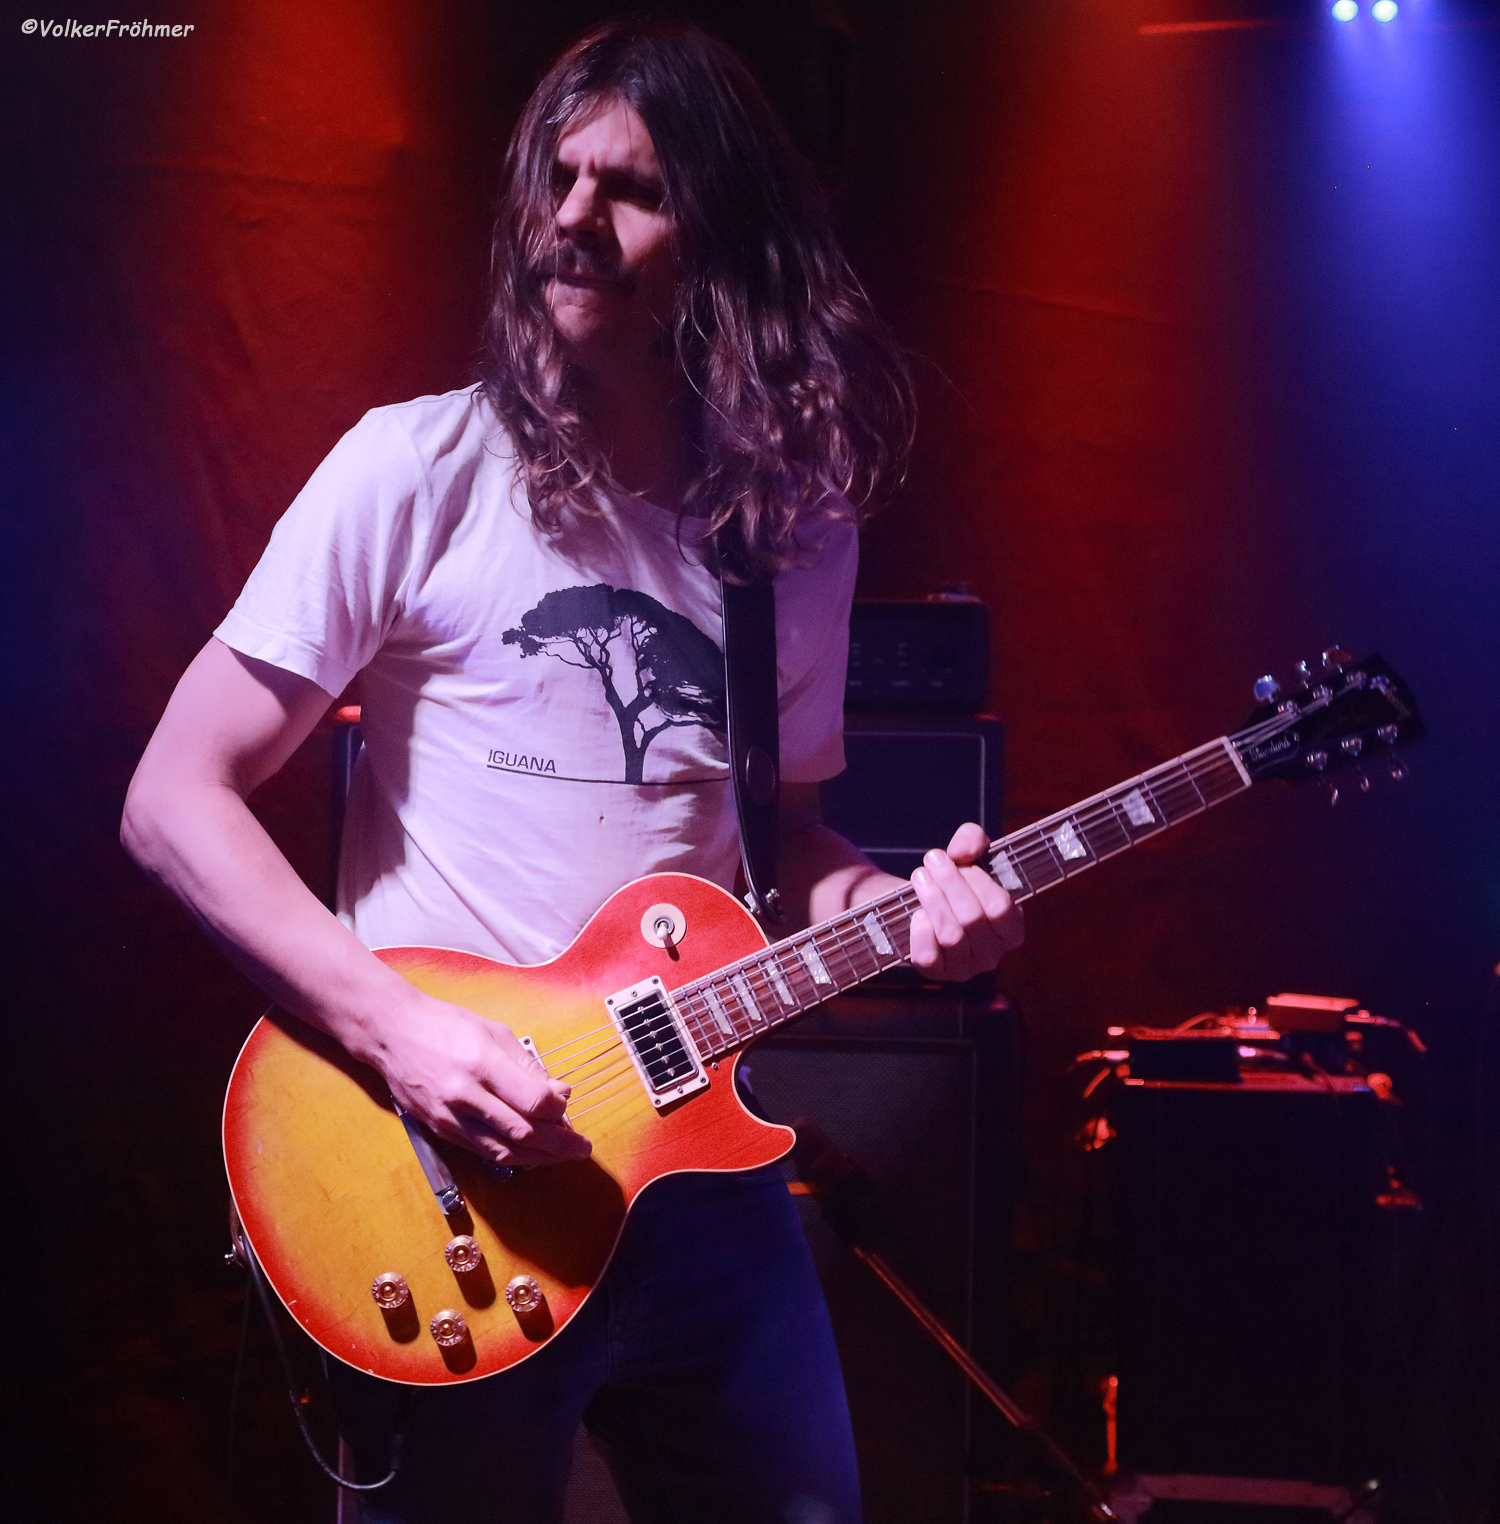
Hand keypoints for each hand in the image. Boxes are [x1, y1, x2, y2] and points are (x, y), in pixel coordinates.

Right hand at [367, 985, 592, 1168]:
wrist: (392, 1033)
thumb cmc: (445, 1025)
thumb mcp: (494, 1032)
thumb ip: (528, 1066)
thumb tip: (559, 1093)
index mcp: (482, 1063)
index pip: (532, 1101)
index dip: (558, 1110)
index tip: (567, 1107)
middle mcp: (465, 1095)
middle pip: (522, 1133)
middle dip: (559, 1144)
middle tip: (582, 1148)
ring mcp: (450, 1117)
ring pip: (504, 1151)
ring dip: (540, 1158)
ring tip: (564, 1156)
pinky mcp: (441, 1130)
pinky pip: (484, 1152)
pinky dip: (512, 1156)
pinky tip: (531, 1154)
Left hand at [907, 822, 1023, 980]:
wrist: (922, 903)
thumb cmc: (954, 879)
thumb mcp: (969, 851)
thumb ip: (972, 840)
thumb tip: (961, 853)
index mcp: (1010, 928)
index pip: (1001, 908)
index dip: (979, 881)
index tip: (960, 859)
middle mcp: (992, 954)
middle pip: (972, 918)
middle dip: (949, 883)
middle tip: (931, 859)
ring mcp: (965, 968)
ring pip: (950, 935)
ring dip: (932, 899)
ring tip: (919, 877)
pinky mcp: (937, 973)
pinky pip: (929, 957)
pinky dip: (921, 932)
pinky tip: (916, 913)